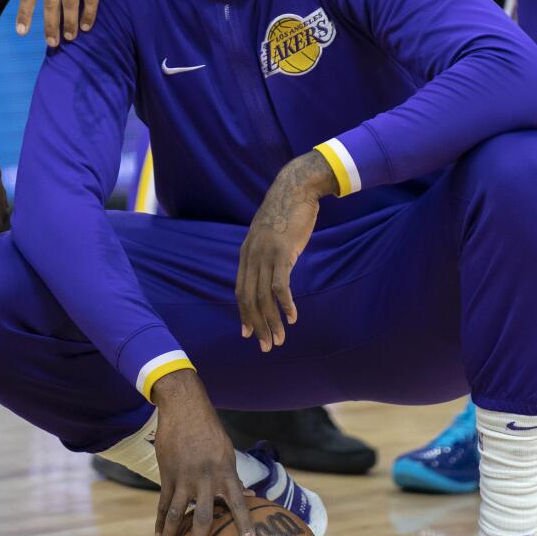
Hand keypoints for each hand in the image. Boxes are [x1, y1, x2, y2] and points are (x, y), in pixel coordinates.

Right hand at [152, 370, 254, 535]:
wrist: (184, 408)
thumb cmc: (210, 431)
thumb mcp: (226, 452)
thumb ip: (234, 478)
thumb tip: (252, 499)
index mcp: (225, 472)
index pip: (238, 502)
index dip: (245, 523)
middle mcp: (205, 478)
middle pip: (202, 516)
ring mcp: (183, 478)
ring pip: (174, 515)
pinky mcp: (167, 475)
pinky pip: (162, 503)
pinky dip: (159, 521)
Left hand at [235, 152, 336, 352]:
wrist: (296, 188)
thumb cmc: (286, 212)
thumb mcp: (269, 235)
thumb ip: (265, 253)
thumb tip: (270, 269)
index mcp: (246, 254)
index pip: (240, 292)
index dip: (243, 315)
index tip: (248, 334)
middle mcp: (251, 257)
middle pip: (250, 299)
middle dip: (257, 326)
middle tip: (266, 347)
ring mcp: (265, 255)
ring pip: (264, 297)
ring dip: (272, 322)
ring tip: (279, 340)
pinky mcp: (282, 252)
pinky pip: (280, 285)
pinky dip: (286, 304)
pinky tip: (292, 317)